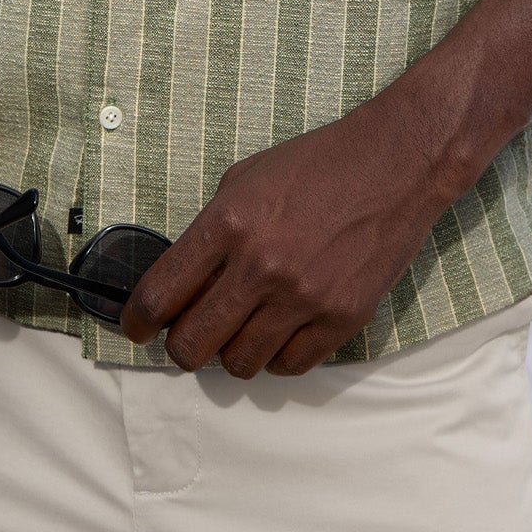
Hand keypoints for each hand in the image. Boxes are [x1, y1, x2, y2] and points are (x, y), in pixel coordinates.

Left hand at [120, 99, 459, 376]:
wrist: (395, 165)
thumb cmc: (316, 165)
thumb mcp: (244, 180)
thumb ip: (209, 232)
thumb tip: (181, 282)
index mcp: (228, 225)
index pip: (161, 295)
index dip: (137, 322)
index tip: (136, 329)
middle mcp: (261, 266)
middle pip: (193, 344)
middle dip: (181, 348)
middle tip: (189, 339)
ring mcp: (303, 297)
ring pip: (239, 364)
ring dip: (231, 354)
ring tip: (241, 332)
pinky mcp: (341, 318)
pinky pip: (289, 366)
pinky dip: (277, 358)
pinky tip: (279, 334)